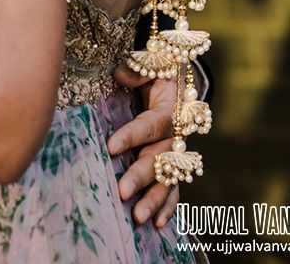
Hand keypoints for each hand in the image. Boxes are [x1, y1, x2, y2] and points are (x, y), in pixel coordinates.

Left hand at [108, 65, 178, 228]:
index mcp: (170, 109)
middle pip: (159, 159)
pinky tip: (158, 225)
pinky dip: (168, 207)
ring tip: (137, 217)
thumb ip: (138, 68)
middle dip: (140, 176)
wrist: (179, 80)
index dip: (131, 136)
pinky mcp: (174, 165)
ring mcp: (176, 153)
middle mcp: (175, 135)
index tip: (110, 147)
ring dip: (153, 200)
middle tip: (121, 191)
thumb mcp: (152, 63)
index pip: (150, 125)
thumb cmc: (159, 71)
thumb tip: (119, 73)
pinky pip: (175, 189)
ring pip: (168, 180)